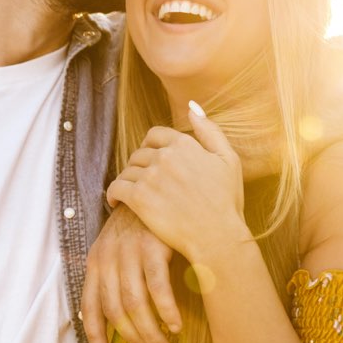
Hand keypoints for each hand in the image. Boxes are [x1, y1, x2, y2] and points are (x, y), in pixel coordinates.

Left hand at [81, 204, 181, 342]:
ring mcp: (129, 253)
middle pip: (115, 311)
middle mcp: (107, 259)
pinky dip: (166, 311)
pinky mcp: (152, 247)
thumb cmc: (141, 225)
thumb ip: (114, 277)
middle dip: (132, 339)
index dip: (95, 337)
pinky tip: (176, 325)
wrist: (157, 189)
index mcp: (95, 262)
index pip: (90, 307)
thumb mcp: (118, 248)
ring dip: (150, 332)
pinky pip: (158, 289)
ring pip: (135, 304)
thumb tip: (118, 316)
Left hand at [106, 104, 247, 262]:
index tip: (152, 161)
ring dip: (127, 180)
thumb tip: (193, 106)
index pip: (154, 135)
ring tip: (131, 193)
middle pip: (138, 153)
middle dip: (139, 165)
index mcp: (184, 144)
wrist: (218, 236)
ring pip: (127, 170)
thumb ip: (210, 131)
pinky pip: (116, 188)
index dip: (150, 147)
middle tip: (142, 180)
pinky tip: (116, 203)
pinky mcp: (139, 198)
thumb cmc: (226, 202)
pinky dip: (113, 195)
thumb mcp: (228, 159)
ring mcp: (150, 176)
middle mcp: (165, 156)